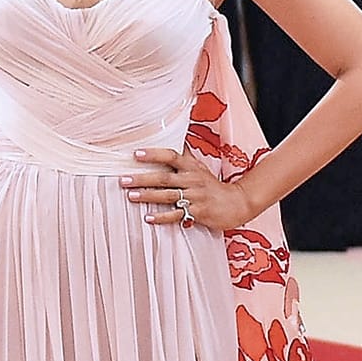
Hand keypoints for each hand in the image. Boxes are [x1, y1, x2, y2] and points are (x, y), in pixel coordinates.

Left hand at [123, 147, 253, 231]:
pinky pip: (177, 215)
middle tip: (123, 180)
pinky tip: (148, 218)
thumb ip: (184, 159)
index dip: (153, 154)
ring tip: (131, 196)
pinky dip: (162, 217)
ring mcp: (195, 196)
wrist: (237, 202)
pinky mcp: (198, 212)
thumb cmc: (214, 186)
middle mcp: (192, 179)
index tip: (135, 154)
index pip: (171, 156)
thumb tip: (172, 143)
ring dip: (148, 196)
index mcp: (192, 167)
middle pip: (164, 177)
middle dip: (142, 178)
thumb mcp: (200, 168)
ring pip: (168, 195)